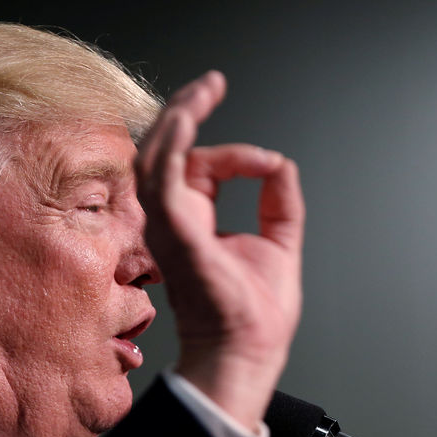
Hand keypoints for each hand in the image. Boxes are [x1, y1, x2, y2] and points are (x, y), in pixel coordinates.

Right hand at [135, 71, 304, 431]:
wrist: (247, 349)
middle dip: (186, 113)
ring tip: (202, 91)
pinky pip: (161, 177)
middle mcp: (173, 219)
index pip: (201, 167)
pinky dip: (172, 145)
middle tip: (210, 86)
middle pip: (166, 152)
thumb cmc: (253, 313)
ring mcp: (167, 225)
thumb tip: (281, 163)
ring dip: (176, 120)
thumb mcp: (277, 241)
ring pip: (155, 157)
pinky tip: (187, 118)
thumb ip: (278, 200)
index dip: (236, 154)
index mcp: (192, 220)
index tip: (269, 164)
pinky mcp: (171, 231)